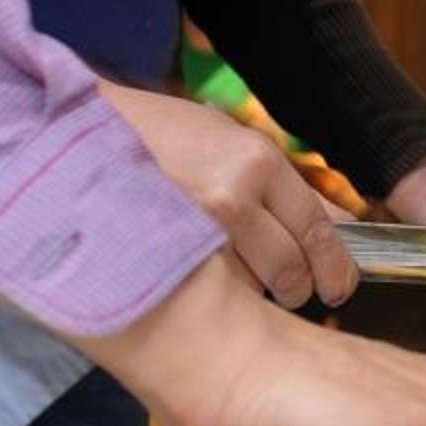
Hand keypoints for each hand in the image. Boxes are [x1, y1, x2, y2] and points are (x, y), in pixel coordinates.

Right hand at [102, 83, 350, 312]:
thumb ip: (284, 183)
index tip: (340, 284)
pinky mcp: (160, 256)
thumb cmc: (162, 133)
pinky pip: (209, 292)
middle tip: (296, 292)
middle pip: (289, 269)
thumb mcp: (231, 140)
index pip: (317, 229)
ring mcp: (194, 229)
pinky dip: (216, 292)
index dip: (336, 266)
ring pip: (249, 286)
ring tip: (238, 275)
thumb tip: (337, 223)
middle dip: (298, 288)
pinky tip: (205, 278)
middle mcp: (232, 196)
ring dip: (253, 290)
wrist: (85, 132)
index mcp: (258, 162)